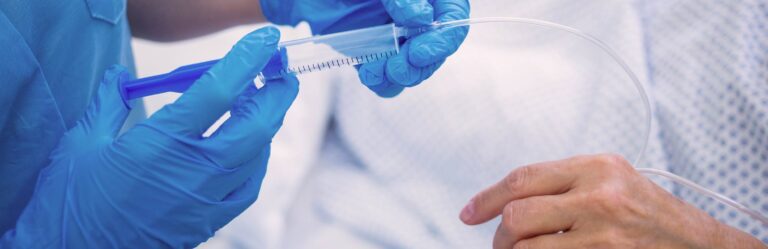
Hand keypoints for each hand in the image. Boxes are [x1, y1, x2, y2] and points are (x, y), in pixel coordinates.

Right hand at [1, 27, 298, 247]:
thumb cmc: (73, 205)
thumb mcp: (82, 145)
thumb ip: (108, 104)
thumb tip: (120, 77)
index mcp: (162, 144)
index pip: (218, 92)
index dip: (246, 62)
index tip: (264, 43)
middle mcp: (194, 170)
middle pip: (254, 124)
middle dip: (276, 93)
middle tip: (281, 73)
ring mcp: (207, 198)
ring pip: (257, 153)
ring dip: (267, 123)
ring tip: (265, 102)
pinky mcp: (210, 220)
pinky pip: (249, 185)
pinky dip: (258, 159)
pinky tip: (250, 146)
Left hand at [260, 0, 469, 96]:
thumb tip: (419, 15)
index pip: (453, 18)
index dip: (443, 40)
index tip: (419, 52)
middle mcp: (420, 18)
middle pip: (437, 50)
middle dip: (417, 64)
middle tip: (397, 67)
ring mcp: (401, 40)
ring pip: (416, 70)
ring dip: (399, 76)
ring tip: (375, 70)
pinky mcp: (380, 57)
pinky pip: (390, 80)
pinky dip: (381, 82)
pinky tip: (368, 73)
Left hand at [459, 154, 765, 248]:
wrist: (700, 243)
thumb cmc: (649, 211)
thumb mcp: (610, 179)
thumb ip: (563, 183)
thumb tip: (507, 200)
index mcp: (595, 167)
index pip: (522, 179)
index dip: (487, 198)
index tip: (469, 213)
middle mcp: (600, 196)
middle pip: (518, 215)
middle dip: (501, 236)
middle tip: (501, 244)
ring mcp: (605, 234)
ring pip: (528, 248)